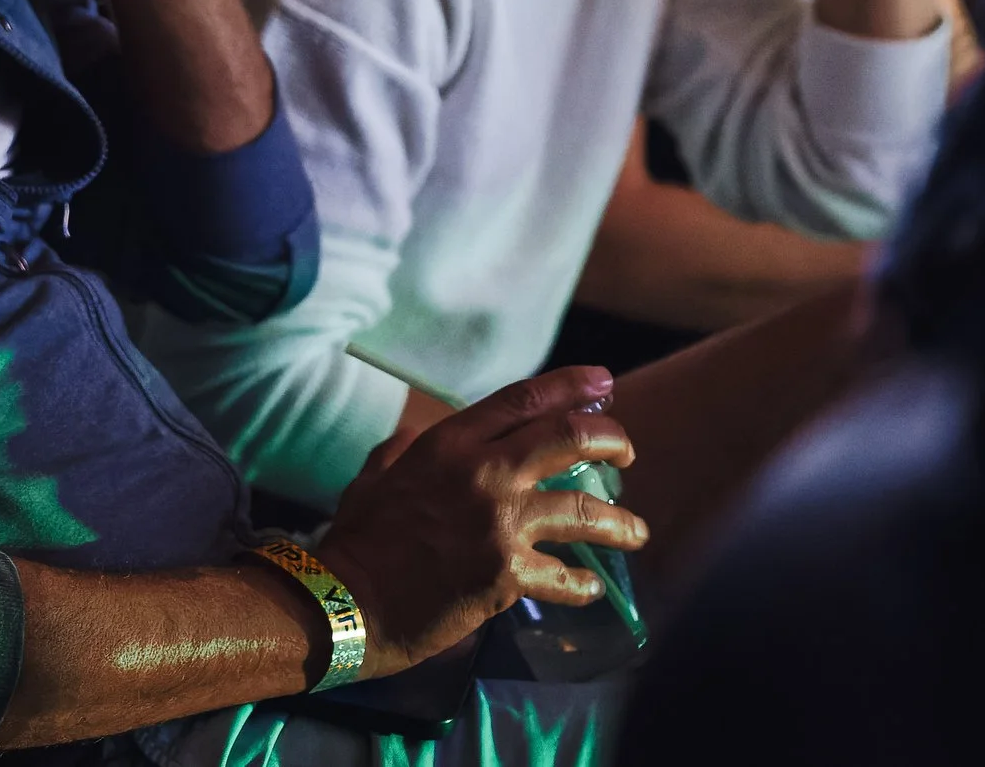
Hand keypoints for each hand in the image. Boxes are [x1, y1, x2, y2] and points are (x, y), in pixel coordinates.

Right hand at [312, 366, 646, 677]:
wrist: (349, 602)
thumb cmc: (359, 540)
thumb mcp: (377, 476)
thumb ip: (405, 449)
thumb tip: (417, 436)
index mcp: (451, 443)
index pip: (524, 399)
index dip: (572, 385)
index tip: (605, 382)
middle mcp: (484, 473)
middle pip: (569, 437)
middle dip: (611, 439)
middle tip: (626, 454)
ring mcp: (500, 523)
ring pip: (583, 509)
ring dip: (619, 522)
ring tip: (636, 532)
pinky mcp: (507, 573)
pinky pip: (564, 576)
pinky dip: (582, 583)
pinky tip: (591, 588)